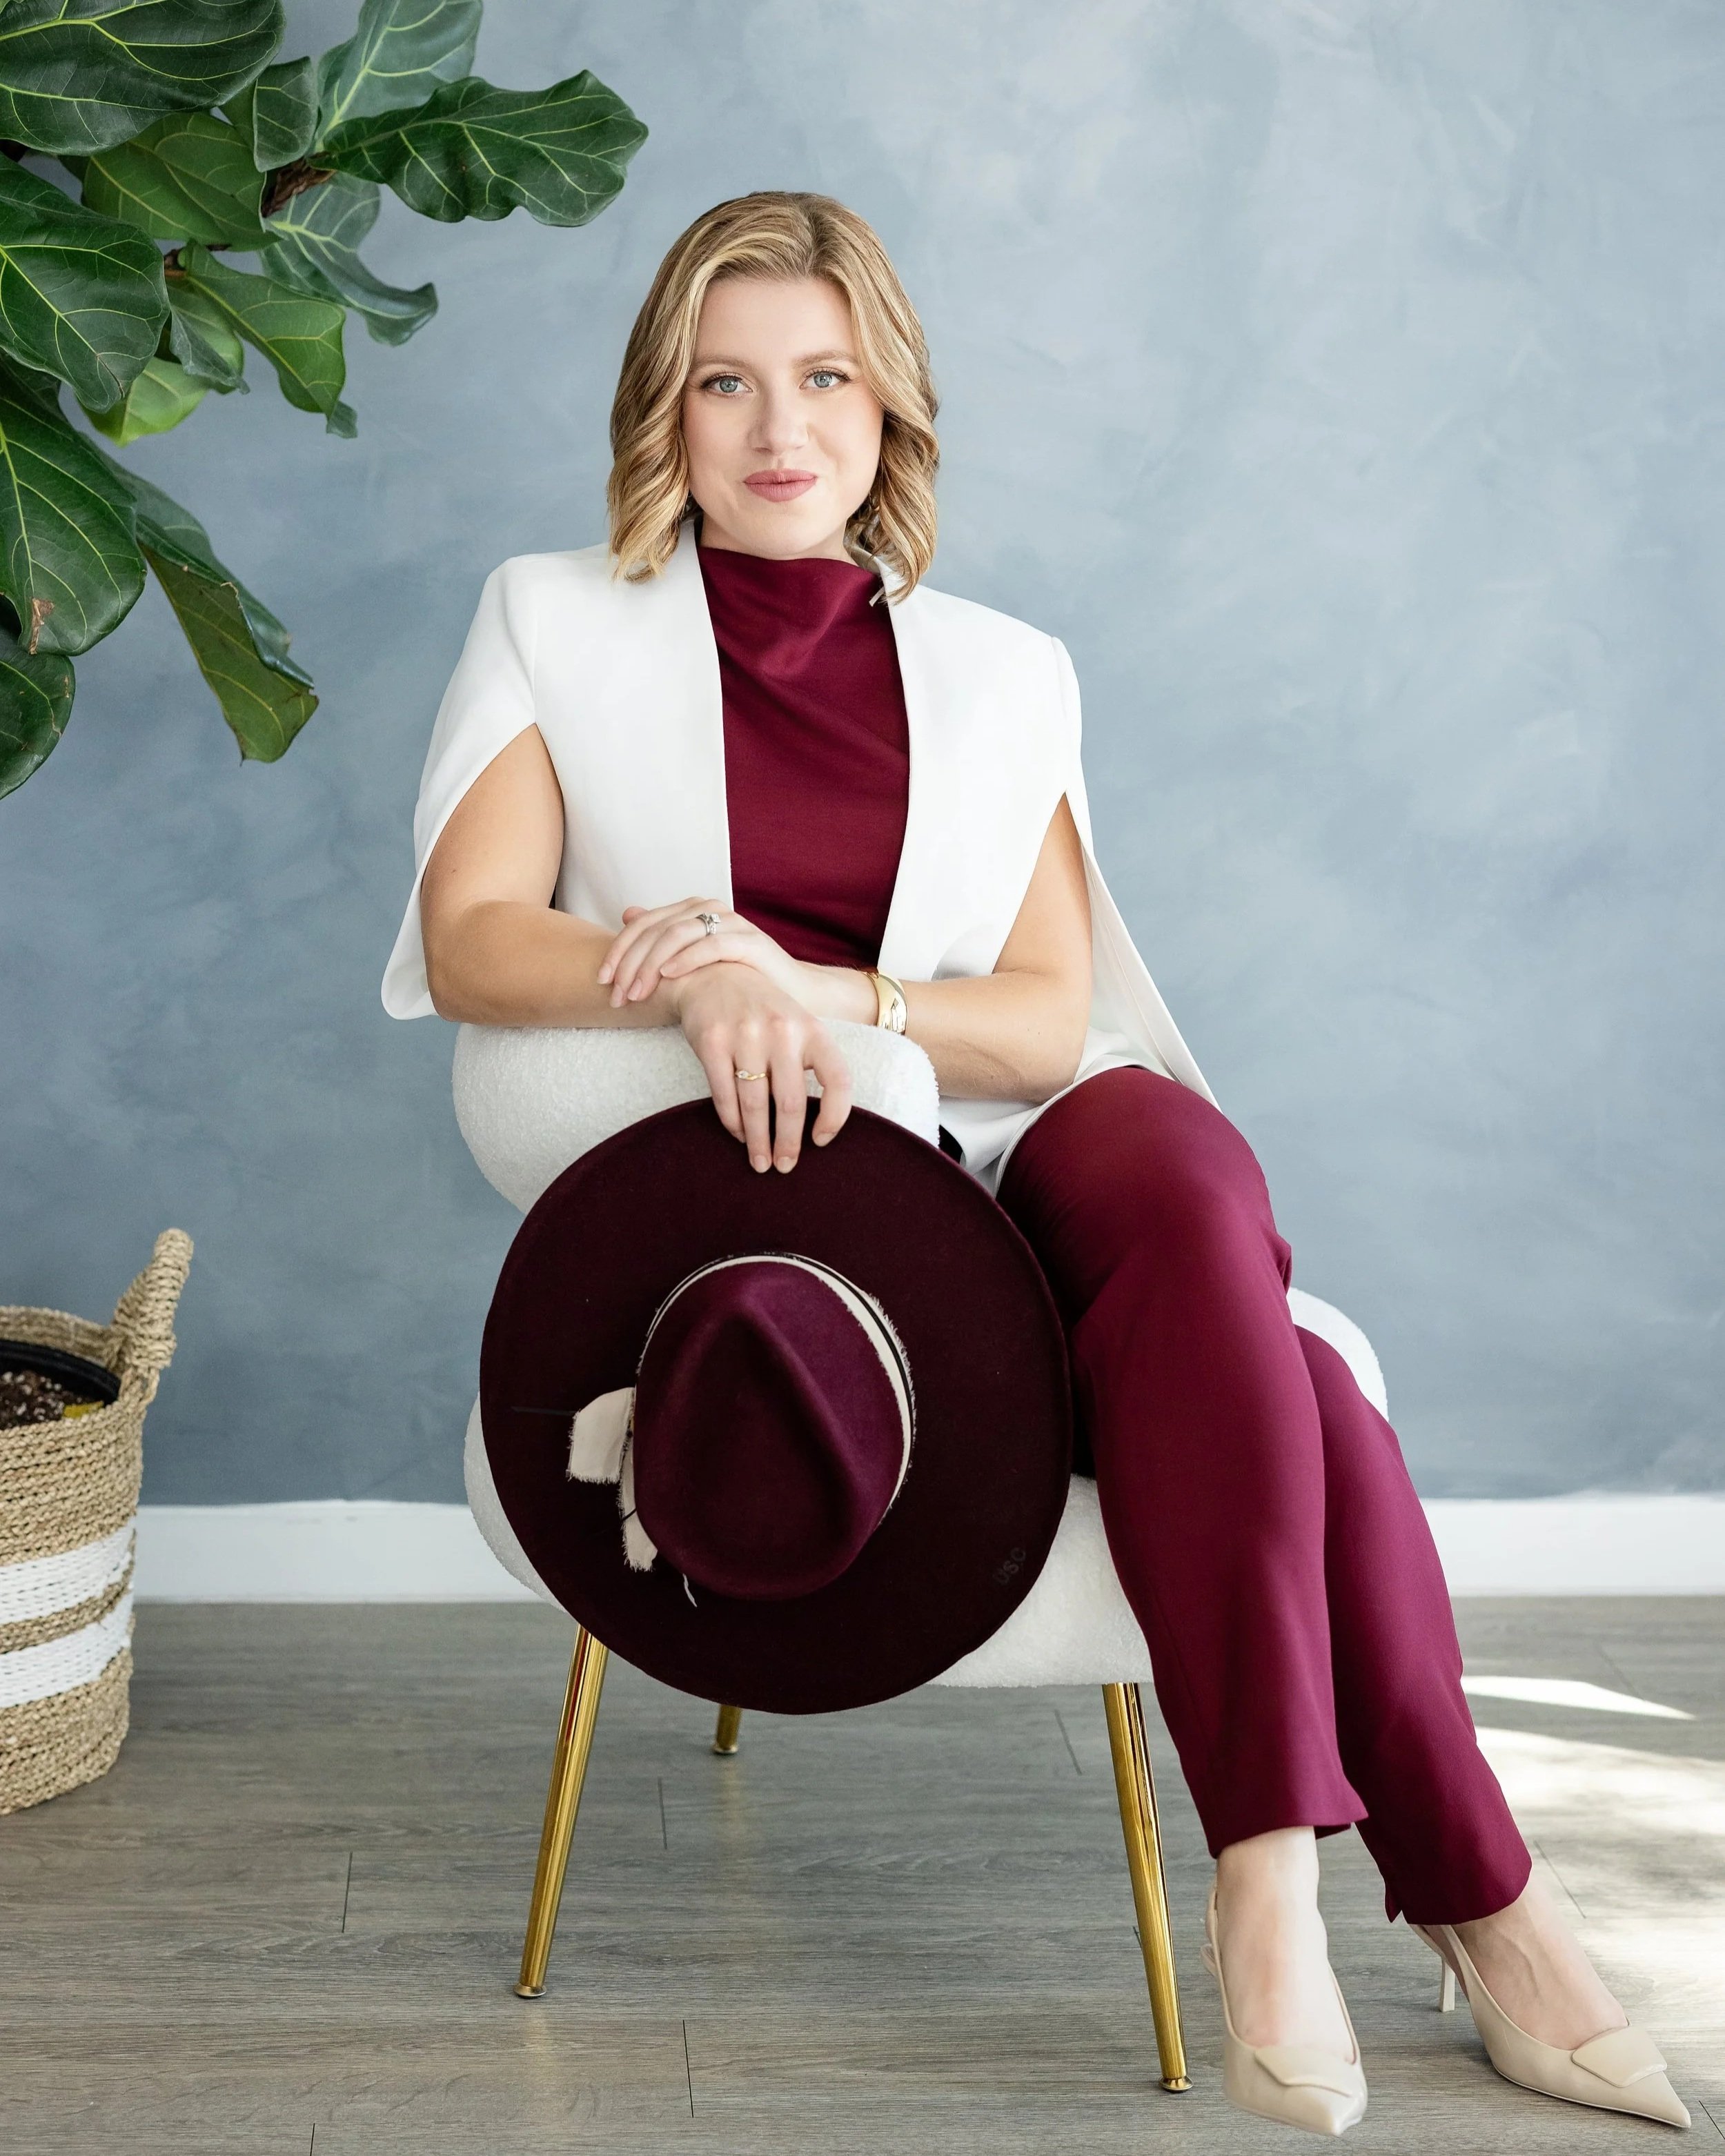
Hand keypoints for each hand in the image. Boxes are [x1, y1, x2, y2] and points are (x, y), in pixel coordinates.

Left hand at [597, 897, 808, 1006]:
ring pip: (678, 934)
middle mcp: (710, 909)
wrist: (792, 994)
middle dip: (630, 963)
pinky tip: (668, 976)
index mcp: (692, 910)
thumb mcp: (693, 960)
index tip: (602, 980)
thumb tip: (627, 913)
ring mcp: (731, 922)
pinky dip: (686, 959)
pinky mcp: (751, 941)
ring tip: (637, 992)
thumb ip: (663, 937)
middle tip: (616, 994)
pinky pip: (711, 945)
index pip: (643, 923)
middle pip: (656, 928)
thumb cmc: (739, 979)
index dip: (618, 950)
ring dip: (651, 965)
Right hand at [668, 962, 852, 1172]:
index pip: (837, 1079)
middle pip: (791, 1102)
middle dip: (789, 1143)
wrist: (714, 975)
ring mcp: (745, 1035)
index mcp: (812, 1028)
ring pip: (754, 1104)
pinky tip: (738, 1135)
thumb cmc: (764, 1010)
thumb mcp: (797, 1024)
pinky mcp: (712, 1042)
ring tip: (760, 1162)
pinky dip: (732, 1122)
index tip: (821, 1141)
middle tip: (785, 1166)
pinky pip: (724, 1095)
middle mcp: (782, 1030)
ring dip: (758, 1141)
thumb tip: (815, 1123)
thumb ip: (809, 1062)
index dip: (835, 1116)